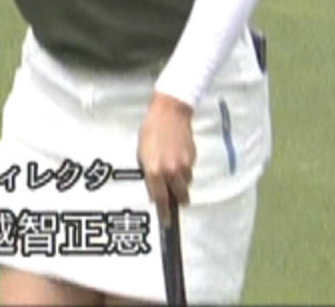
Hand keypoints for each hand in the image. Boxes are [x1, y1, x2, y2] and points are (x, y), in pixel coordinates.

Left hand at [137, 92, 194, 225]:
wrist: (170, 112)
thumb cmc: (150, 131)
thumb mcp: (142, 153)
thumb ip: (148, 173)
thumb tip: (154, 189)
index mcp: (154, 170)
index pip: (160, 199)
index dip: (164, 212)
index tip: (166, 222)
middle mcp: (170, 171)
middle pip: (179, 196)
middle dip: (178, 201)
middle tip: (177, 203)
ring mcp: (183, 165)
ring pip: (186, 183)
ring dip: (181, 182)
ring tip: (174, 171)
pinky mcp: (192, 158)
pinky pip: (189, 170)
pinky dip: (185, 169)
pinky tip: (179, 158)